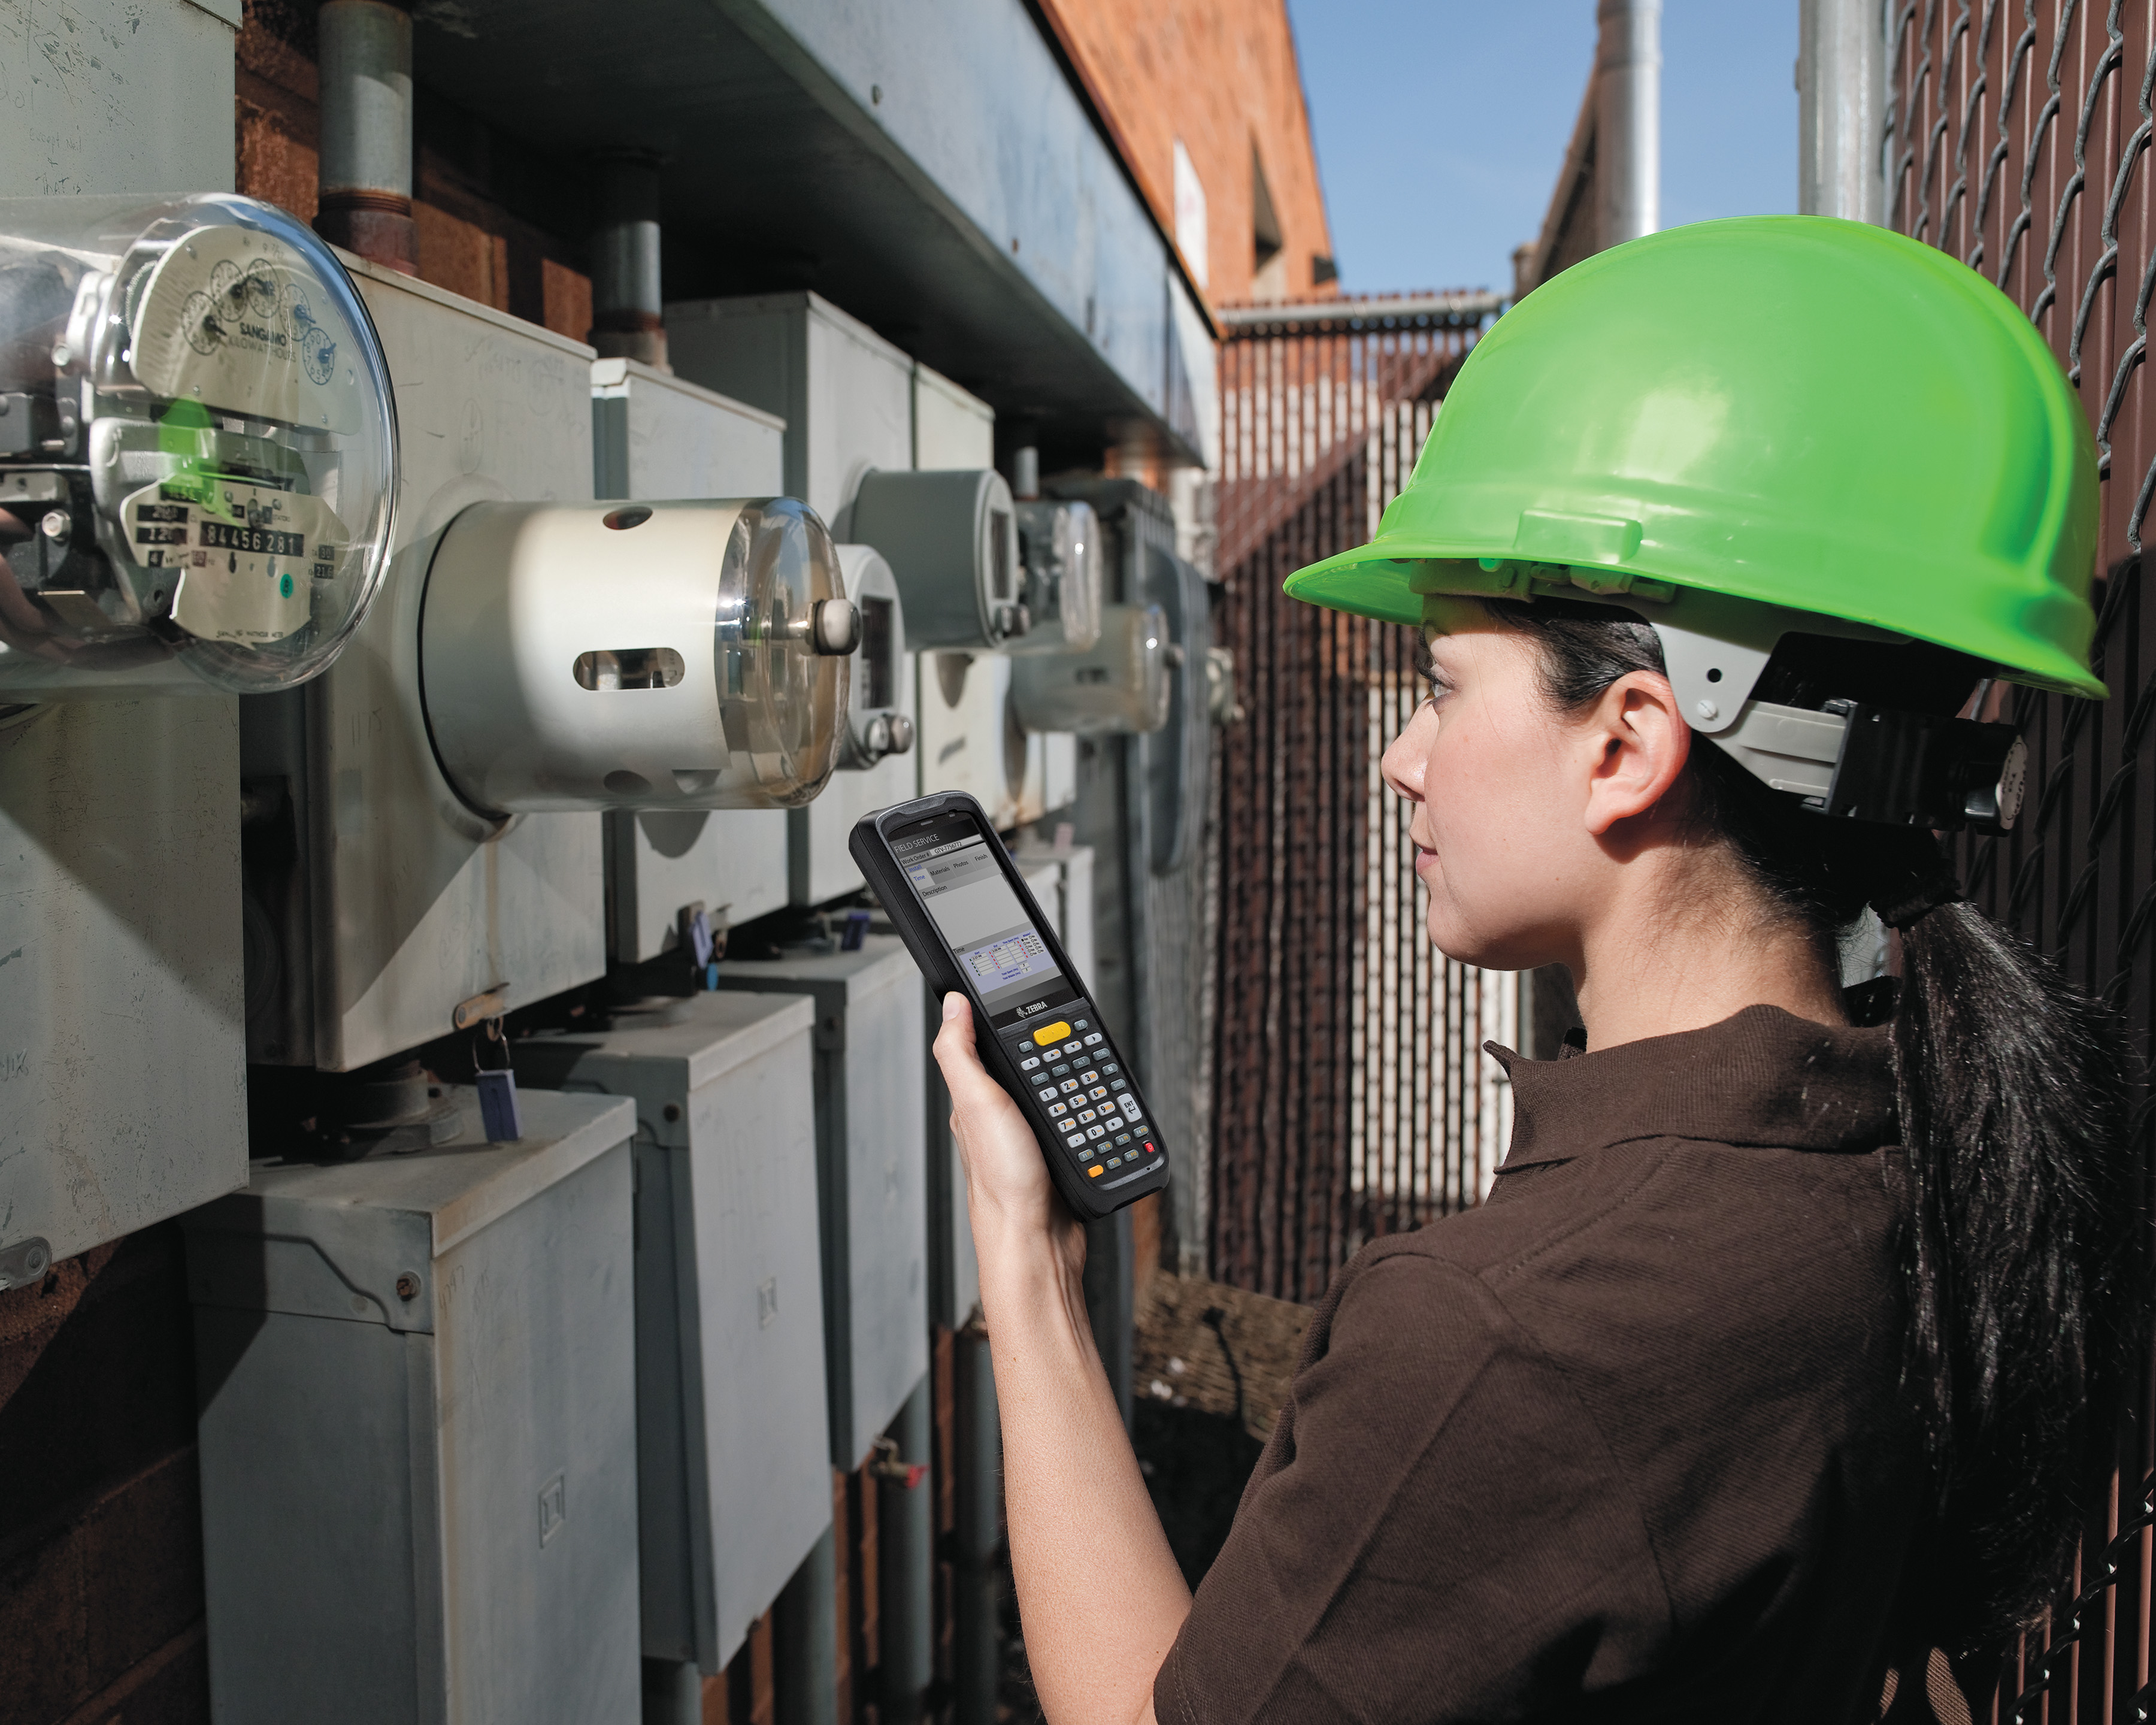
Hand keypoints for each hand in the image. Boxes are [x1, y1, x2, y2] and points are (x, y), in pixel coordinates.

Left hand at [932, 994, 1084, 1268]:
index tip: (1021, 991)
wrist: (1038, 1243)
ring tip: (1087, 1064)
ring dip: (1073, 1080)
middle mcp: (1000, 1115)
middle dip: (1050, 1047)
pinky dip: (1088, 1110)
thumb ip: (961, 1053)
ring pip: (1055, 1090)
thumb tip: (953, 1004)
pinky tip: (1095, 1107)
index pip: (987, 1044)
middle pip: (1027, 1063)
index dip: (1000, 1017)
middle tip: (1071, 1031)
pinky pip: (1075, 1119)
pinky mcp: (1057, 1153)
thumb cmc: (1003, 1182)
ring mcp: (1029, 1135)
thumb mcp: (977, 1103)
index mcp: (977, 1098)